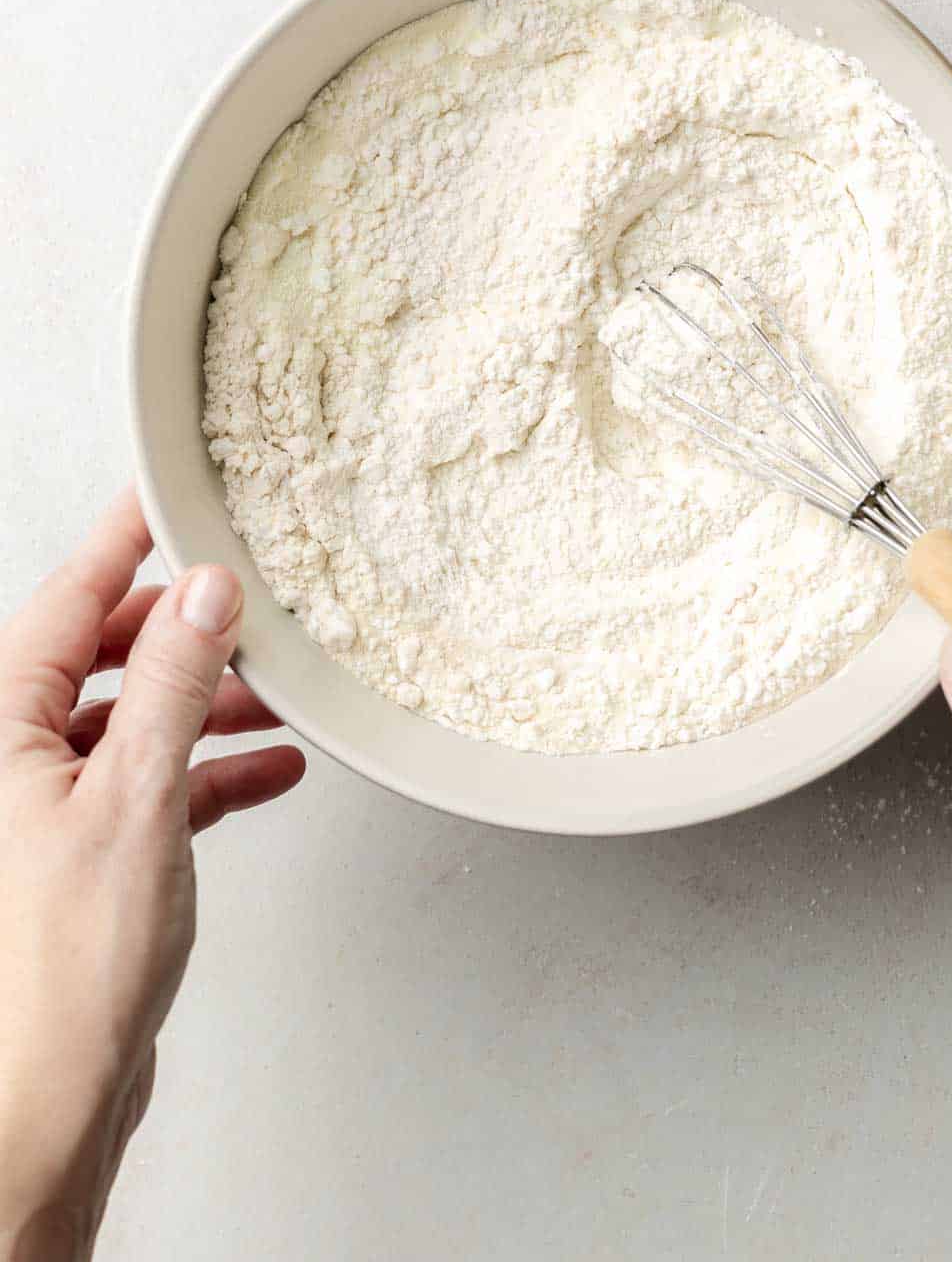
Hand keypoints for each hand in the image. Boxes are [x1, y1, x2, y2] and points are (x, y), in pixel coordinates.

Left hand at [0, 490, 304, 1261]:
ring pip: (130, 716)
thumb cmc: (57, 974)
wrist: (44, 1106)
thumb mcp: (135, 797)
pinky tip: (266, 768)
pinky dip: (207, 770)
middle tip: (247, 600)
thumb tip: (200, 592)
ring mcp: (41, 805)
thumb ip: (170, 682)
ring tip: (278, 693)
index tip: (169, 491)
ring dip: (205, 703)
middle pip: (100, 652)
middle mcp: (7, 756)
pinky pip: (147, 782)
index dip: (127, 540)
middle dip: (182, 630)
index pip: (67, 596)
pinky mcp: (79, 853)